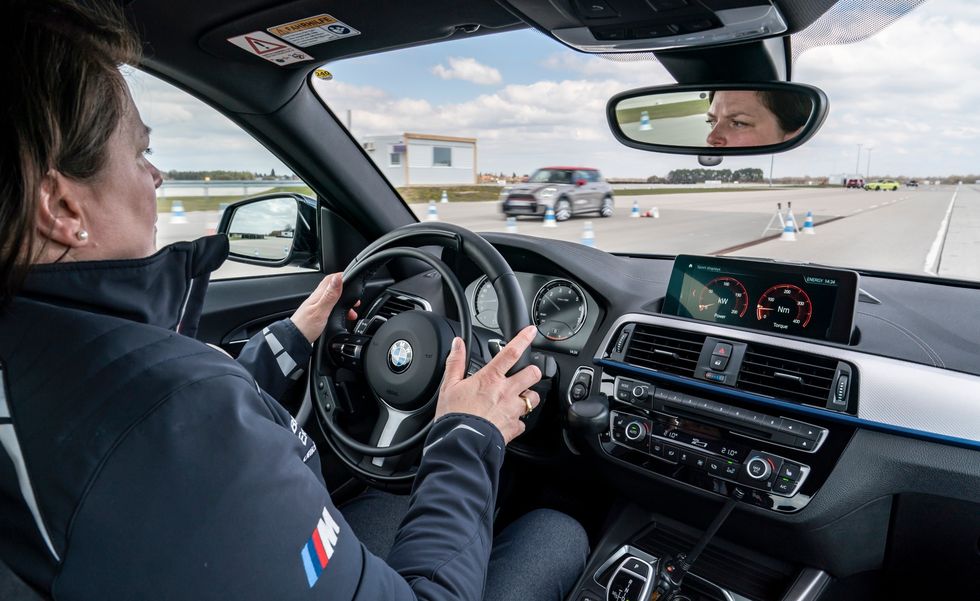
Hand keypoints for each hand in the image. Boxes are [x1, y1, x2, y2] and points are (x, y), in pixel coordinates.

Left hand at [290, 273, 358, 343]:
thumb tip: (338, 278)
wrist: (295, 340)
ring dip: (343, 303)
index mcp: (319, 295)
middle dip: (346, 292)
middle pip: (333, 289)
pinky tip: (341, 318)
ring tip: (351, 312)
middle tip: (355, 299)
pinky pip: (330, 308)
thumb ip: (331, 295)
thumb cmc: (305, 326)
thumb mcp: (321, 310)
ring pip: (333, 300)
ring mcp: (316, 306)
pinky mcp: (317, 314)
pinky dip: (339, 311)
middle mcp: (317, 298)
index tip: (353, 279)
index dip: (342, 276)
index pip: (331, 278)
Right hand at [436, 325, 541, 443]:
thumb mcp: (449, 386)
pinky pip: (523, 422)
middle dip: (532, 372)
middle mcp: (506, 392)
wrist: (461, 443)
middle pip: (533, 374)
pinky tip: (508, 421)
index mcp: (490, 378)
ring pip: (534, 398)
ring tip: (516, 399)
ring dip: (527, 397)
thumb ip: (455, 362)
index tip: (531, 331)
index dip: (524, 338)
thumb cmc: (454, 415)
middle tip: (524, 375)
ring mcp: (513, 410)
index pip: (512, 352)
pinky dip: (517, 421)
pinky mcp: (514, 427)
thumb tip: (457, 344)